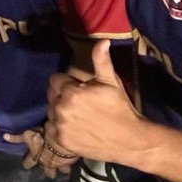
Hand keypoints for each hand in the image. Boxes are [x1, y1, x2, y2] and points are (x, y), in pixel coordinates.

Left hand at [4, 126, 77, 178]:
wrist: (60, 141)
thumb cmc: (42, 137)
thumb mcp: (27, 135)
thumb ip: (17, 138)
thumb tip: (4, 137)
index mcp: (36, 157)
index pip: (29, 162)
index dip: (27, 163)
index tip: (25, 165)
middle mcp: (47, 163)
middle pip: (48, 171)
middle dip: (48, 172)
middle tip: (48, 172)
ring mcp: (60, 165)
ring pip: (61, 171)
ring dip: (61, 170)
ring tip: (63, 170)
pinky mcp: (70, 163)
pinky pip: (71, 167)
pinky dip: (71, 166)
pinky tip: (73, 165)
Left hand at [46, 40, 143, 163]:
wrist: (130, 141)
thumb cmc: (120, 108)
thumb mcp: (111, 82)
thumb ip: (101, 60)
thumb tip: (102, 40)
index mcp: (70, 92)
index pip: (55, 80)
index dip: (68, 83)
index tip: (80, 89)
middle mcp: (61, 108)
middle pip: (52, 95)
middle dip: (62, 95)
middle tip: (81, 103)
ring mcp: (60, 126)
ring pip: (51, 112)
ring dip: (60, 111)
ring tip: (79, 116)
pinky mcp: (61, 141)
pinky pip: (51, 128)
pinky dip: (59, 127)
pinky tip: (75, 128)